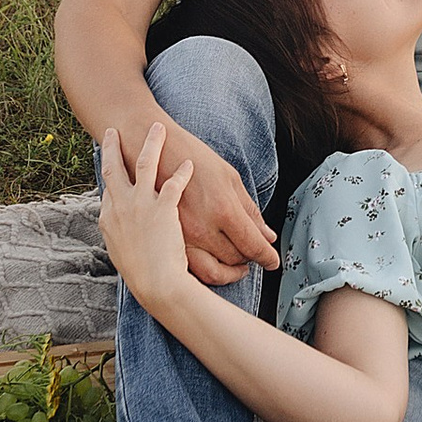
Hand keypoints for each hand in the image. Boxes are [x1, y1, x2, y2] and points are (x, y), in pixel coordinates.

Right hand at [98, 123, 204, 317]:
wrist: (155, 285)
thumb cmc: (142, 277)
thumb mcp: (122, 255)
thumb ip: (121, 238)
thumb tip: (122, 236)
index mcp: (108, 219)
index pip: (107, 189)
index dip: (110, 172)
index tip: (111, 161)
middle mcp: (120, 207)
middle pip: (114, 168)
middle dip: (113, 147)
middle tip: (113, 132)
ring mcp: (140, 205)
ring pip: (144, 164)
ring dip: (151, 143)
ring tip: (157, 127)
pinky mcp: (162, 208)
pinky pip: (174, 182)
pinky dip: (182, 171)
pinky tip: (190, 163)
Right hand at [167, 135, 280, 285]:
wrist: (149, 150)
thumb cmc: (191, 156)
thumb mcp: (228, 176)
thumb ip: (249, 209)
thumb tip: (267, 236)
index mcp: (223, 209)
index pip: (253, 245)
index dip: (267, 257)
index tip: (272, 261)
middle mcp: (203, 228)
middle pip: (235, 259)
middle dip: (249, 259)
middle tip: (253, 252)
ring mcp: (182, 237)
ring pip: (213, 271)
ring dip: (229, 270)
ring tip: (235, 261)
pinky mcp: (166, 240)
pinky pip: (192, 267)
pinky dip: (207, 268)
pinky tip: (213, 259)